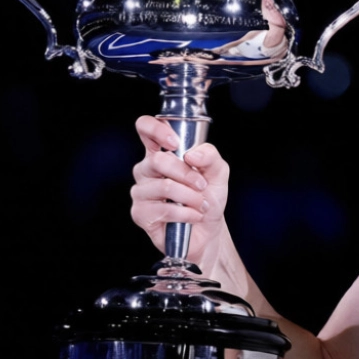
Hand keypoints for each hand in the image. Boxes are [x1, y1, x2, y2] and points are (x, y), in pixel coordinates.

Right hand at [129, 115, 229, 259]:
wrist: (208, 230)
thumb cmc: (208, 198)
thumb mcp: (218, 172)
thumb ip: (210, 156)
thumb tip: (192, 155)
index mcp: (161, 153)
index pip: (145, 128)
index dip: (156, 129)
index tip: (175, 143)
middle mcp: (146, 170)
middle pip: (158, 160)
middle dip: (187, 174)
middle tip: (202, 185)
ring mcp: (141, 191)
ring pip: (164, 186)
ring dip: (190, 197)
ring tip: (200, 204)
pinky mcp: (140, 213)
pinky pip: (164, 209)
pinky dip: (186, 213)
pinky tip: (193, 216)